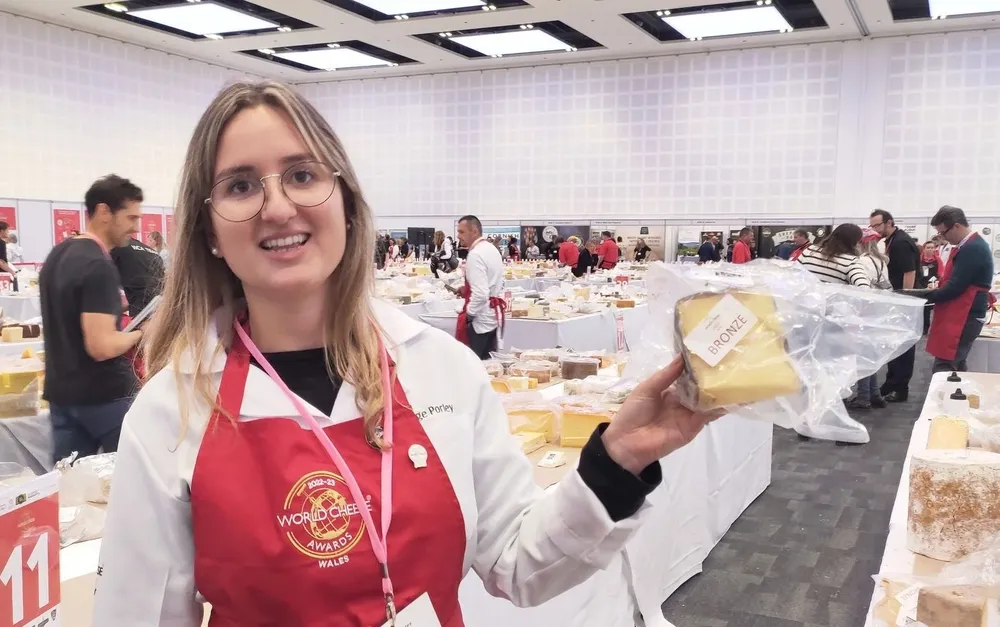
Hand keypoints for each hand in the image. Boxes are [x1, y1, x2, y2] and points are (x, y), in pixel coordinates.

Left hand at [602, 357, 723, 474]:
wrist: (627, 442)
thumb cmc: (633, 412)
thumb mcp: (647, 388)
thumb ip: (666, 375)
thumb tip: (683, 356)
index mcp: (671, 391)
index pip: (689, 377)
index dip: (698, 367)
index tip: (711, 351)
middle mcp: (683, 402)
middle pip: (701, 388)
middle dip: (713, 377)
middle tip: (730, 360)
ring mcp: (689, 414)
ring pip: (708, 400)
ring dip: (720, 391)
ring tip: (736, 376)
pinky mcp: (693, 427)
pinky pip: (708, 416)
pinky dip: (718, 407)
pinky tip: (730, 397)